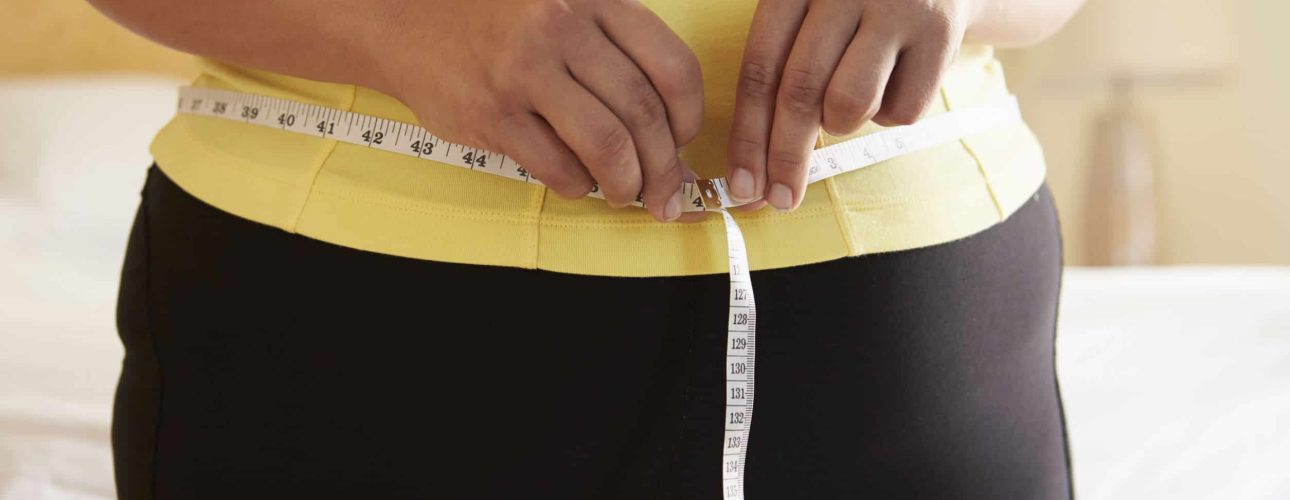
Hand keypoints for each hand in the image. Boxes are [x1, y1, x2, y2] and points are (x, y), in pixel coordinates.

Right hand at [371, 0, 704, 221]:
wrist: (404, 19)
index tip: (684, 139)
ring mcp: (523, 72)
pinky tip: (577, 181)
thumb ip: (613, 55)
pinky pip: (556, 167)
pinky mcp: (491, 114)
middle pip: (643, 114)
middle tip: (666, 192)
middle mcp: (561, 29)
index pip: (671, 67)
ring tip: (626, 194)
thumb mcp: (563, 5)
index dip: (690, 117)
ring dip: (627, 184)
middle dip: (665, 167)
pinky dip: (578, 185)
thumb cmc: (497, 19)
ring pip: (607, 146)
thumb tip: (672, 134)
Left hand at [725, 0, 977, 211]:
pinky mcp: (940, 33)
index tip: (743, 185)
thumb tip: (752, 171)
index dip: (747, 135)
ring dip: (842, 123)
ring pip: (849, 104)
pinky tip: (892, 83)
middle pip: (800, 93)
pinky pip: (902, 110)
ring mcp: (896, 8)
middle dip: (785, 157)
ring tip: (850, 99)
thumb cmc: (852, 9)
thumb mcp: (807, 16)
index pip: (760, 70)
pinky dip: (889, 114)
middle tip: (779, 199)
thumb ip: (778, 71)